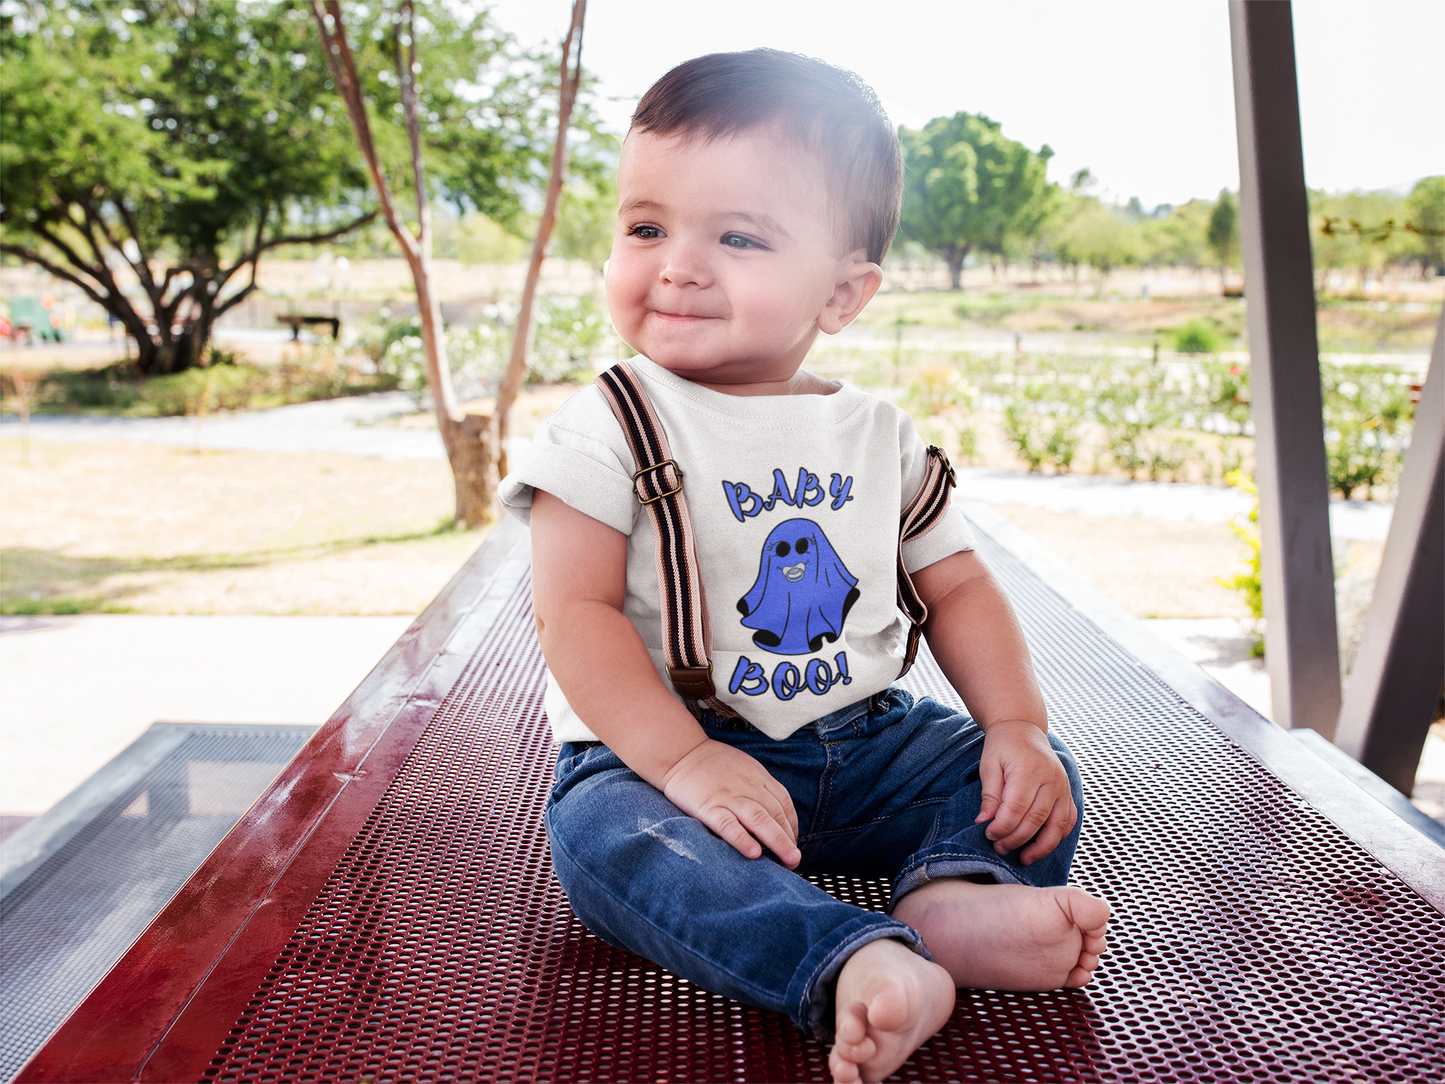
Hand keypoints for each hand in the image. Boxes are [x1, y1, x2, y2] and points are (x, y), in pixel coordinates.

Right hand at [662, 739, 800, 867]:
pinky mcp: (708, 806)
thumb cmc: (713, 764)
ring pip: (759, 819)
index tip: (793, 844)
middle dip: (789, 839)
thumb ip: (760, 787)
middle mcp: (748, 787)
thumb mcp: (745, 767)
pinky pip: (727, 824)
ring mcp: (728, 797)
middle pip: (776, 814)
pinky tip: (753, 853)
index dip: (793, 826)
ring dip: (777, 841)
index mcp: (758, 777)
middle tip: (795, 860)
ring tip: (787, 860)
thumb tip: (776, 814)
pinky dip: (742, 838)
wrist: (681, 753)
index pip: (784, 804)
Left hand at [974, 720, 1076, 865]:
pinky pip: (1069, 819)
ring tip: (1024, 858)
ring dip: (1041, 846)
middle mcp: (1051, 779)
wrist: (1023, 728)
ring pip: (1057, 824)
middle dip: (1017, 838)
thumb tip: (984, 822)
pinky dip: (1059, 835)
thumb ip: (990, 795)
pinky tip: (1044, 845)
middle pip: (1036, 818)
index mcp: (1029, 770)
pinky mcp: (1067, 792)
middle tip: (1000, 848)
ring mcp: (1063, 787)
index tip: (989, 835)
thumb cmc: (1004, 746)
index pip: (1017, 807)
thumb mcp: (989, 765)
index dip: (1003, 826)